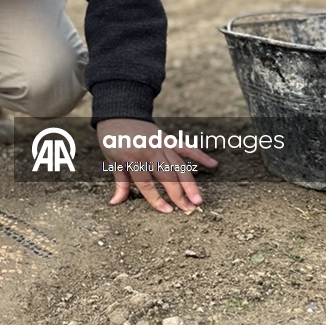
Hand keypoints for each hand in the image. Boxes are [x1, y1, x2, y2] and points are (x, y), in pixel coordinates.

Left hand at [97, 118, 217, 213]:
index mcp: (133, 158)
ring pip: (179, 166)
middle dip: (179, 194)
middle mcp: (149, 151)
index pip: (147, 183)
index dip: (157, 199)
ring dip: (190, 183)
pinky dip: (199, 155)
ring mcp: (161, 144)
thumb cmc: (112, 139)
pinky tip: (213, 165)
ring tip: (198, 199)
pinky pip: (186, 148)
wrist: (119, 113)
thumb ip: (120, 182)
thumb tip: (115, 203)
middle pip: (167, 176)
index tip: (168, 211)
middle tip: (189, 208)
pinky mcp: (168, 138)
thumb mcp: (112, 161)